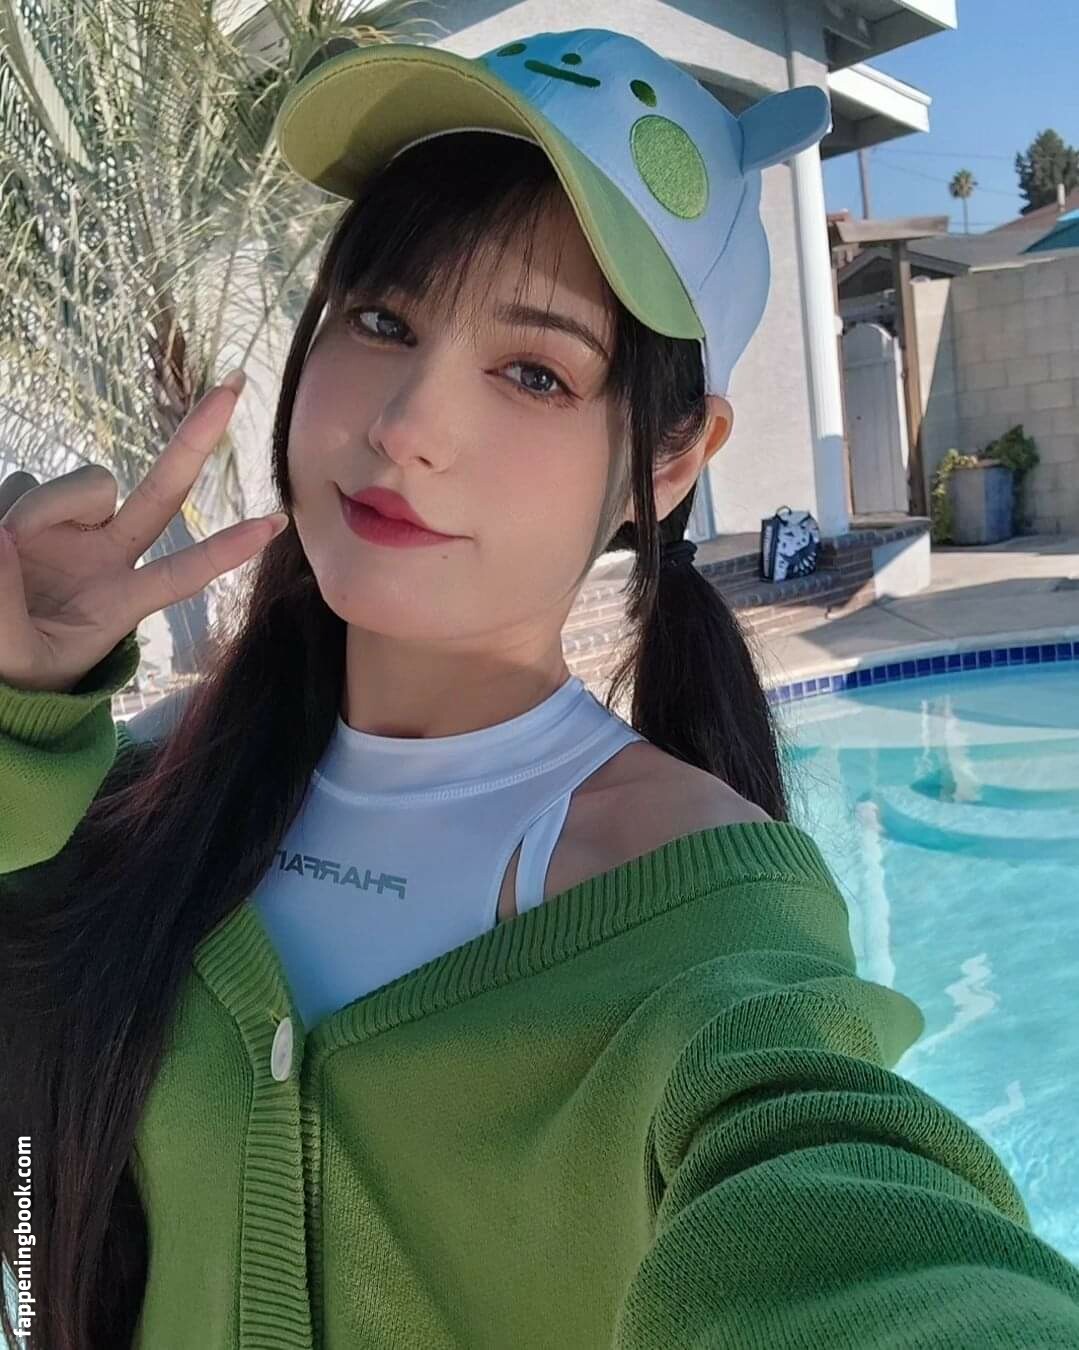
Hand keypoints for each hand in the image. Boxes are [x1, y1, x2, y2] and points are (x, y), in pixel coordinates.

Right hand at [0, 371, 288, 692]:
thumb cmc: (20, 670)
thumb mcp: (20, 659)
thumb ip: (5, 613)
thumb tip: (2, 537)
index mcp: (120, 600)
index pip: (182, 572)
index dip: (225, 550)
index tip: (276, 524)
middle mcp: (106, 554)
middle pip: (163, 491)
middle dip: (196, 439)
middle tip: (236, 385)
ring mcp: (70, 529)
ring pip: (86, 483)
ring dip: (48, 506)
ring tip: (8, 547)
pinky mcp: (27, 512)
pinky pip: (23, 482)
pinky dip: (10, 503)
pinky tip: (0, 538)